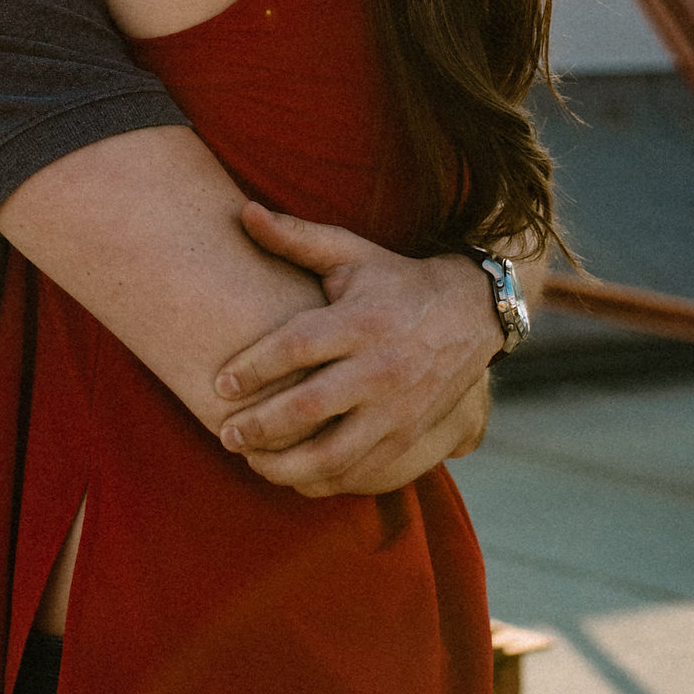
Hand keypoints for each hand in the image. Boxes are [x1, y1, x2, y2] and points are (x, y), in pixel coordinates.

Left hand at [213, 206, 503, 498]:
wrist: (473, 311)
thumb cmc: (396, 280)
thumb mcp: (351, 254)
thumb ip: (296, 238)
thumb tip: (243, 212)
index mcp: (362, 320)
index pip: (298, 346)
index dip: (255, 367)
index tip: (220, 383)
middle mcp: (382, 367)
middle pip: (310, 406)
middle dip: (261, 426)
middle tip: (226, 434)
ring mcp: (399, 407)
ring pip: (334, 452)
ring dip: (286, 465)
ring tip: (251, 461)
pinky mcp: (410, 435)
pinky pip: (361, 470)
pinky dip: (323, 481)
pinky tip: (293, 475)